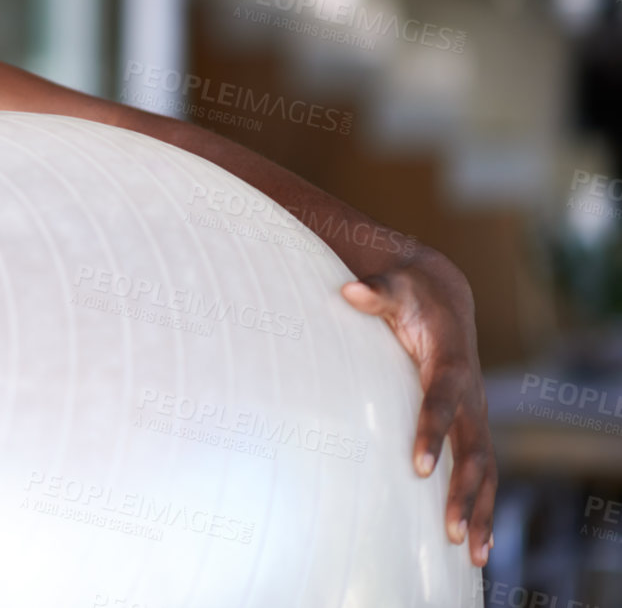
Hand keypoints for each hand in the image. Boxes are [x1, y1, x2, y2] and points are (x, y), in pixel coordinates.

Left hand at [341, 248, 494, 567]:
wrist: (442, 297)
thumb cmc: (409, 295)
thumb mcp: (394, 287)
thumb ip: (375, 292)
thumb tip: (352, 291)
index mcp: (449, 364)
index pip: (443, 401)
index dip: (433, 432)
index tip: (419, 467)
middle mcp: (470, 395)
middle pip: (474, 450)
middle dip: (463, 490)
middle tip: (450, 529)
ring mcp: (475, 413)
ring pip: (485, 469)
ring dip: (479, 510)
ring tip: (471, 551)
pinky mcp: (471, 426)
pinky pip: (482, 471)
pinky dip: (482, 505)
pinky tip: (476, 544)